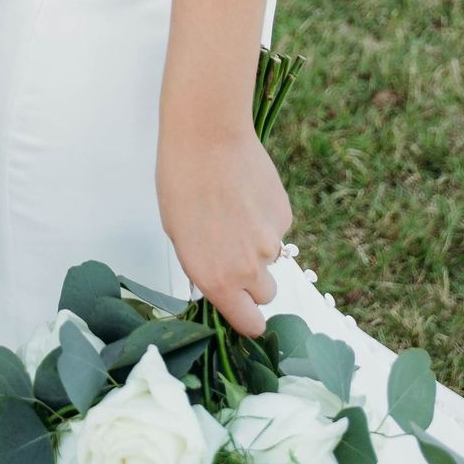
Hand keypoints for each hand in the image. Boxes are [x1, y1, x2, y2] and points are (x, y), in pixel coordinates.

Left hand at [155, 123, 291, 338]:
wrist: (207, 139)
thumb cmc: (180, 183)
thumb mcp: (178, 235)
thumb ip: (203, 266)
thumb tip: (216, 278)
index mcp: (218, 281)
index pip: (250, 325)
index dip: (248, 318)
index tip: (243, 309)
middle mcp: (248, 269)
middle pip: (265, 294)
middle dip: (253, 280)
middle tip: (232, 249)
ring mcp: (271, 242)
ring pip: (271, 257)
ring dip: (257, 244)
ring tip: (233, 210)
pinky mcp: (285, 216)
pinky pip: (277, 227)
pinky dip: (265, 217)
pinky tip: (246, 192)